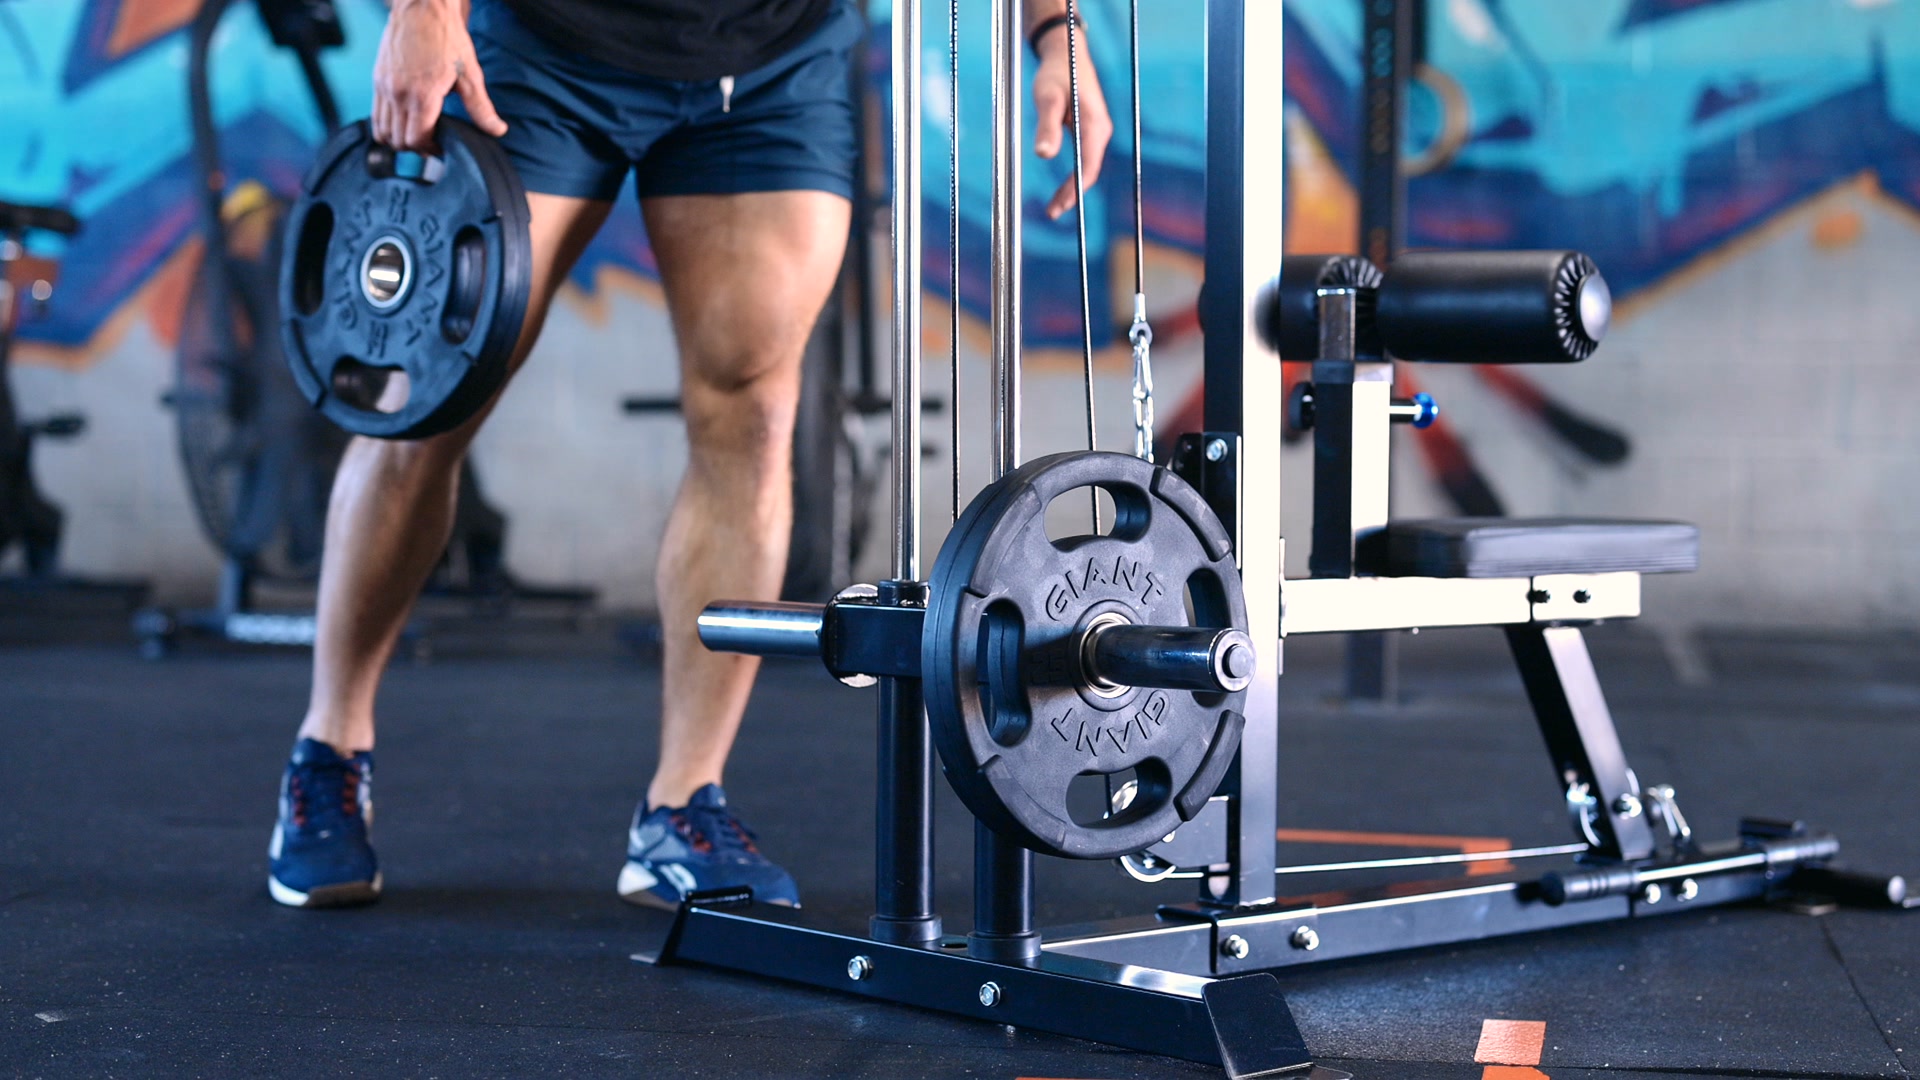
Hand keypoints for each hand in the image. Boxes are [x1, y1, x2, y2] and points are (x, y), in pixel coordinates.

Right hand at [371, 0, 506, 150]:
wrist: (422, 8)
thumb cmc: (447, 38)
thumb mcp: (469, 74)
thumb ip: (481, 107)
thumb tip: (498, 131)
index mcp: (422, 95)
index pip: (417, 139)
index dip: (430, 150)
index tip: (441, 149)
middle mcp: (398, 93)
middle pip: (398, 140)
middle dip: (415, 149)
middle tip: (431, 145)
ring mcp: (383, 86)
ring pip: (382, 131)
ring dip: (398, 140)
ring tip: (417, 136)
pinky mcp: (376, 79)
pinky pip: (375, 114)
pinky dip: (386, 125)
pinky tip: (404, 121)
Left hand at [1030, 23, 1112, 219]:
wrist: (1066, 52)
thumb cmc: (1056, 72)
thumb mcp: (1047, 97)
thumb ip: (1046, 125)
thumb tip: (1043, 155)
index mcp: (1094, 124)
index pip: (1088, 167)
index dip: (1074, 190)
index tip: (1059, 208)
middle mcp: (1101, 130)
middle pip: (1090, 171)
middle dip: (1072, 194)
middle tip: (1053, 213)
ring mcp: (1097, 130)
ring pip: (1088, 166)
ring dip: (1073, 186)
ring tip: (1055, 206)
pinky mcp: (1090, 129)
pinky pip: (1085, 158)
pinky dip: (1074, 174)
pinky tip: (1062, 185)